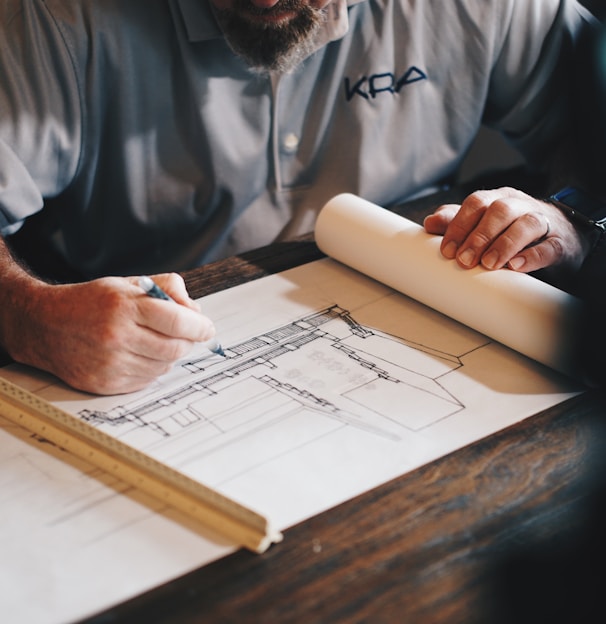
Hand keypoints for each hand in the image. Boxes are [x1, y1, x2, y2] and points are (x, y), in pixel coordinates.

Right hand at [3, 272, 215, 394]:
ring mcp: (110, 363)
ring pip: (163, 367)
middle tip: (185, 335)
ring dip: (169, 356)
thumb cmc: (90, 302)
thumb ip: (166, 288)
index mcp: (123, 306)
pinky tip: (139, 355)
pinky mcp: (105, 384)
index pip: (177, 321)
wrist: (44, 325)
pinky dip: (152, 369)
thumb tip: (196, 310)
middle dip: (187, 342)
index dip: (199, 327)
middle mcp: (116, 336)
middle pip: (175, 348)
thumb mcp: (128, 283)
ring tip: (154, 341)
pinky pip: (147, 381)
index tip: (207, 328)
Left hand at [423, 187, 589, 272]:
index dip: (459, 225)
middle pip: (499, 211)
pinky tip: (516, 266)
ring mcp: (543, 222)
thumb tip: (429, 223)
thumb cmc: (511, 229)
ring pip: (526, 224)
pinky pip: (549, 246)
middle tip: (464, 260)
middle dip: (479, 236)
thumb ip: (456, 221)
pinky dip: (532, 256)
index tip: (447, 250)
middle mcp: (520, 205)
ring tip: (488, 264)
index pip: (476, 203)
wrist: (560, 235)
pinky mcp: (560, 242)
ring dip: (504, 244)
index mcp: (497, 199)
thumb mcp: (483, 223)